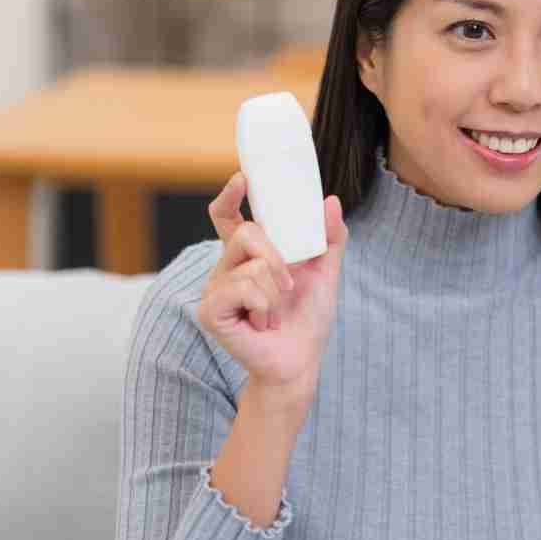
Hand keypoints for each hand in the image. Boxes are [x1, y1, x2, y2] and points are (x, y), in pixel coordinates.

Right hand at [194, 171, 347, 406]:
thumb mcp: (326, 272)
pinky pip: (243, 288)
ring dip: (277, 288)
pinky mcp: (210, 310)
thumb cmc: (307, 318)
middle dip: (278, 256)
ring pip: (251, 264)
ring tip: (275, 311)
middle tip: (290, 283)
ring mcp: (214, 289)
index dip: (230, 195)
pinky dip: (265, 304)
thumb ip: (330, 237)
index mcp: (247, 256)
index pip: (227, 217)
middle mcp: (226, 268)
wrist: (300, 360)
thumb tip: (330, 200)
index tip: (243, 179)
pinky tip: (262, 322)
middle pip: (246, 233)